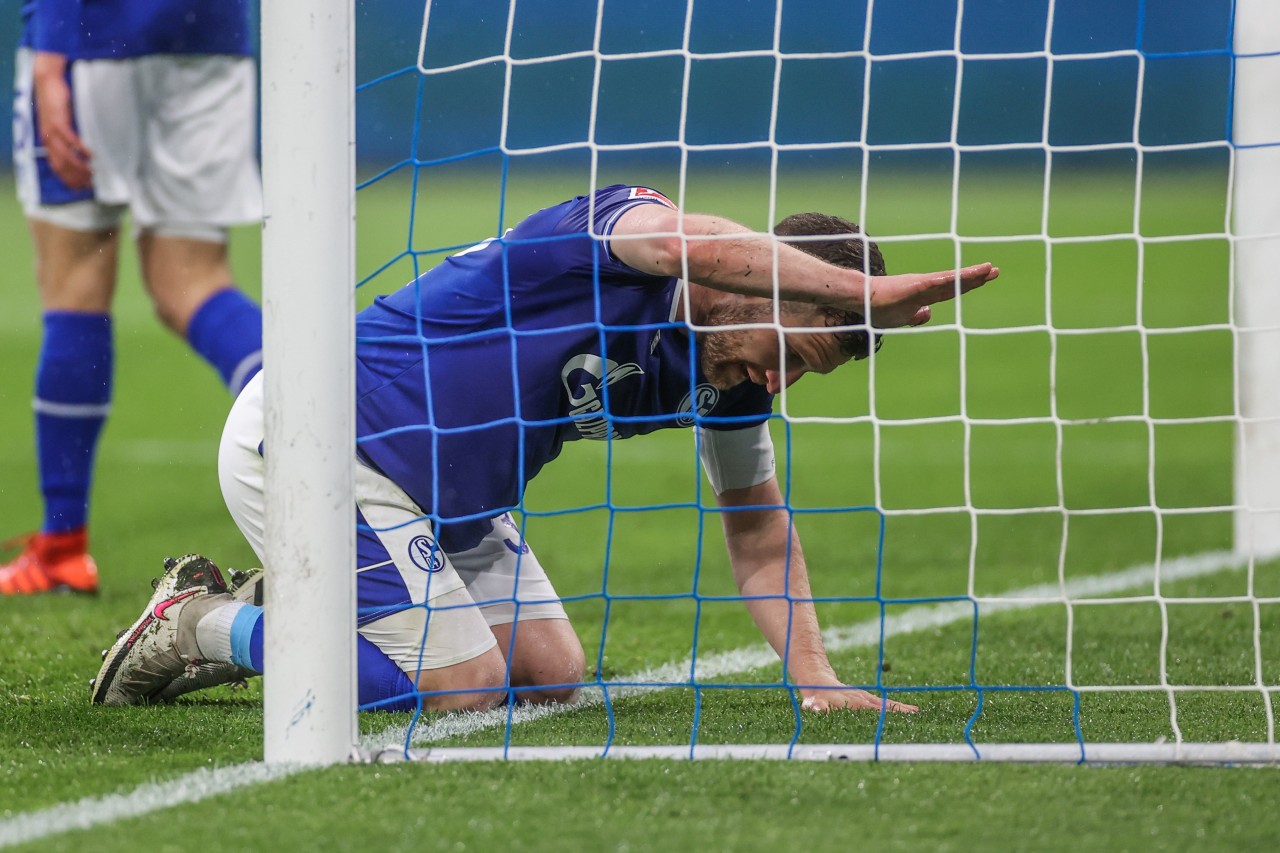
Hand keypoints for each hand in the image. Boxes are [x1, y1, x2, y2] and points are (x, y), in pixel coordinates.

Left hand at [33, 52, 92, 189]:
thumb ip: (67, 137)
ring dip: (79, 166)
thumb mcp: (60, 123)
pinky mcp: (58, 121)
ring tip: (93, 172)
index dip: (68, 179)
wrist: (47, 82)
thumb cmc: (57, 102)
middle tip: (90, 183)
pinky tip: (92, 155)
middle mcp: (47, 138)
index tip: (82, 187)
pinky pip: (70, 139)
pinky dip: (81, 149)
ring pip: (65, 155)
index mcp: (47, 141)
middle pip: (61, 165)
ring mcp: (51, 131)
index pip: (56, 166)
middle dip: (75, 177)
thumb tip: (82, 151)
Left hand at [800, 685, 918, 713]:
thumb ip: (816, 706)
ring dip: (900, 708)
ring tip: (917, 712)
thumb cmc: (814, 696)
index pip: (869, 708)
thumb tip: (817, 708)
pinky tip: (908, 710)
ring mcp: (865, 697)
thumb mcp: (812, 703)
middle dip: (898, 709)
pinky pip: (883, 703)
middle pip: (883, 704)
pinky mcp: (866, 698)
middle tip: (916, 714)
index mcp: (851, 701)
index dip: (882, 712)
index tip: (896, 717)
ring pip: (885, 703)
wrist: (816, 679)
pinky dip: (895, 706)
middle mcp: (861, 698)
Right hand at [864, 262, 998, 327]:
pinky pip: (940, 282)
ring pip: (952, 280)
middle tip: (994, 270)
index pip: (951, 289)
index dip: (968, 285)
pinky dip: (954, 279)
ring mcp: (922, 285)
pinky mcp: (916, 285)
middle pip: (956, 283)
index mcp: (924, 295)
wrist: (862, 300)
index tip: (984, 279)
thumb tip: (928, 314)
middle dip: (976, 278)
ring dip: (971, 276)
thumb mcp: (902, 317)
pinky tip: (967, 276)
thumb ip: (915, 316)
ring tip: (988, 270)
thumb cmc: (878, 308)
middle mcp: (926, 287)